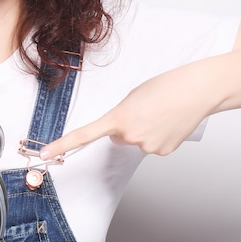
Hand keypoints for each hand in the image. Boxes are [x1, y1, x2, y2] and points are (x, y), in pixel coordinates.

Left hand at [40, 61, 215, 158]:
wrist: (195, 92)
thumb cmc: (164, 87)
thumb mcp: (132, 96)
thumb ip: (119, 115)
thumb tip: (120, 132)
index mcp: (118, 117)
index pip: (84, 134)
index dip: (62, 145)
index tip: (45, 154)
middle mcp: (130, 136)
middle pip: (116, 136)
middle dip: (125, 126)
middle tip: (143, 110)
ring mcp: (146, 146)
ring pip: (134, 141)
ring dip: (142, 130)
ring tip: (159, 115)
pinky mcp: (162, 152)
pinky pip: (150, 145)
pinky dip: (157, 136)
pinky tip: (167, 124)